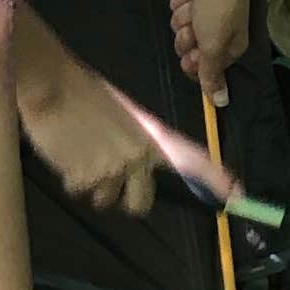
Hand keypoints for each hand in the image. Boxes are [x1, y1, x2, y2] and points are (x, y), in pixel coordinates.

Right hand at [16, 39, 228, 218]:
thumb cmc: (85, 94)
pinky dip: (72, 179)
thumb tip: (144, 165)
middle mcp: (138, 155)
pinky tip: (67, 153)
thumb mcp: (124, 113)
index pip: (191, 159)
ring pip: (106, 200)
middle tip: (110, 177)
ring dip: (94, 186)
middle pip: (143, 204)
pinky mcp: (85, 177)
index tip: (237, 196)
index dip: (216, 179)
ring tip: (82, 155)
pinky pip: (80, 192)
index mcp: (151, 134)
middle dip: (126, 197)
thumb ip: (139, 140)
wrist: (52, 84)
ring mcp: (113, 168)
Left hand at [171, 0, 252, 104]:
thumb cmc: (218, 5)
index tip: (195, 52)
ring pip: (182, 28)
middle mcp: (222, 30)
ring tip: (194, 2)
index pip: (207, 68)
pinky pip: (178, 8)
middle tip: (194, 25)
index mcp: (233, 45)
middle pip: (191, 49)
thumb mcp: (215, 45)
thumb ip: (213, 75)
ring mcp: (206, 12)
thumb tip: (222, 103)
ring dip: (184, 16)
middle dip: (187, 37)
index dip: (197, 62)